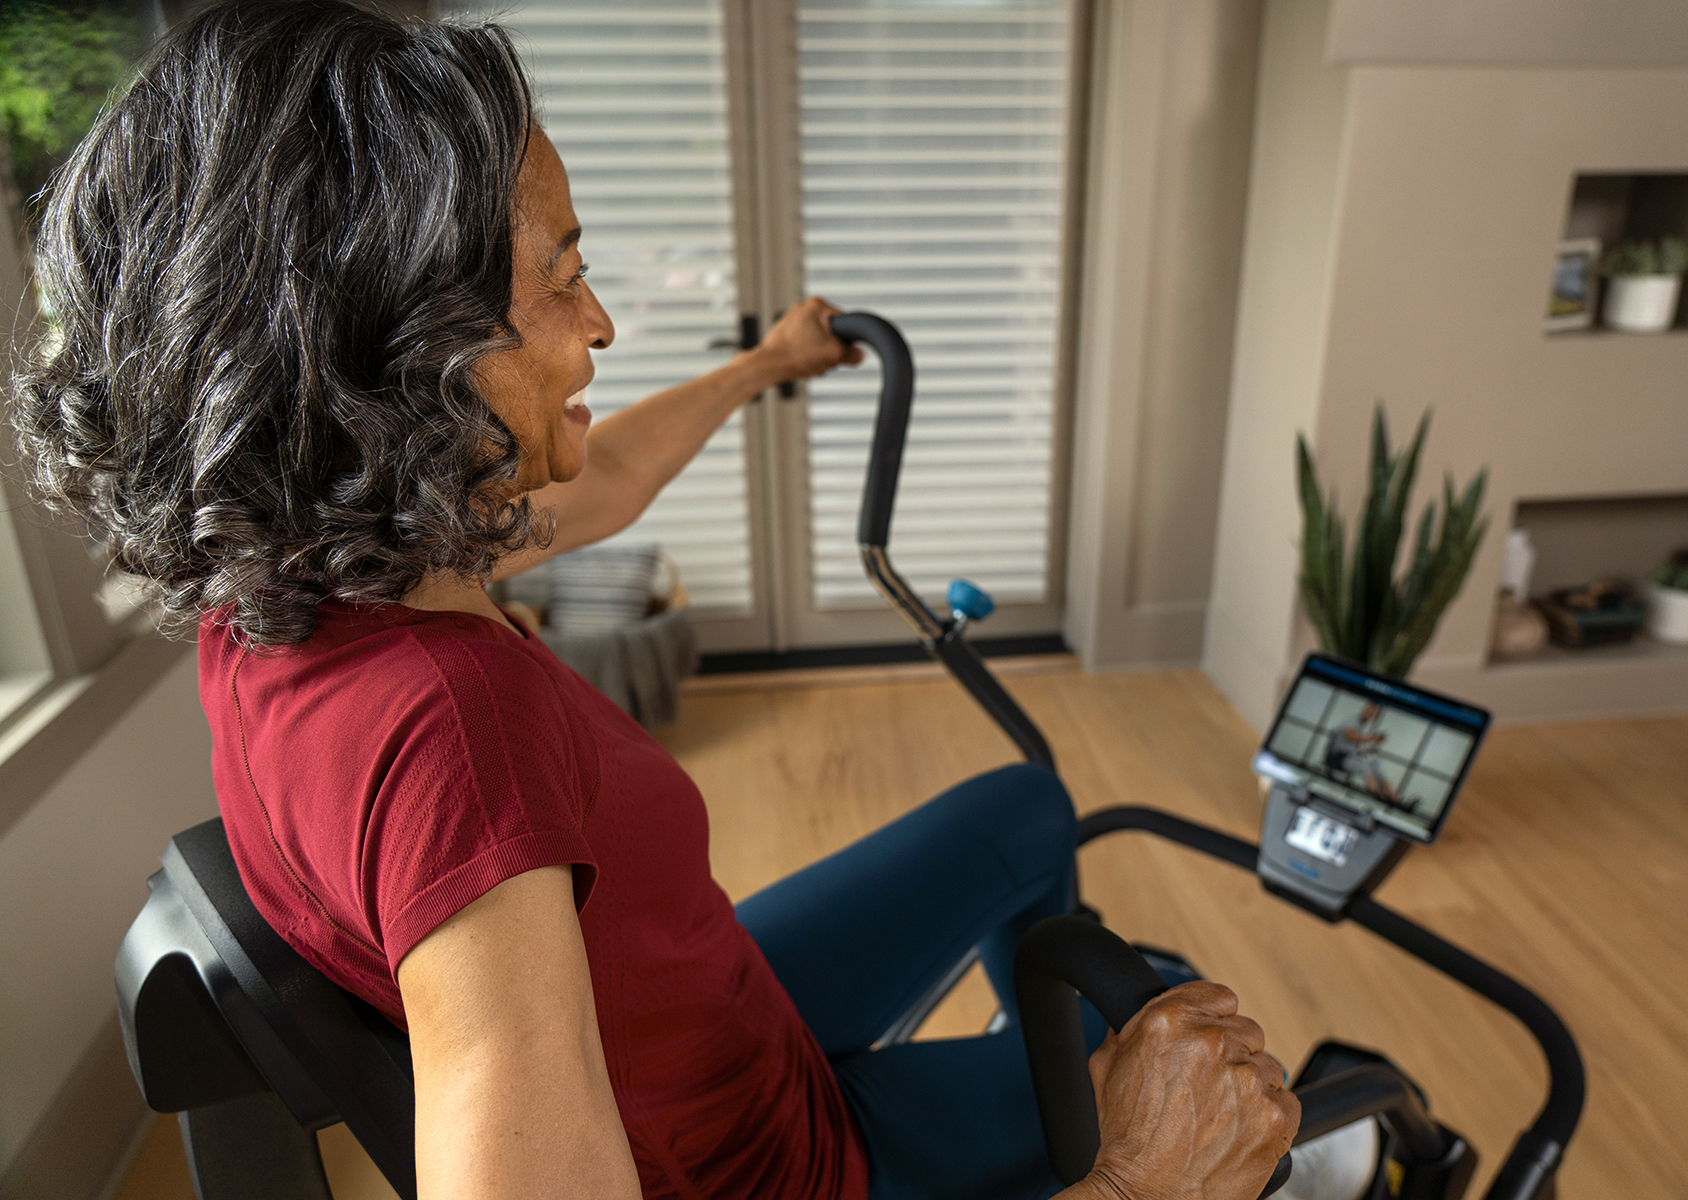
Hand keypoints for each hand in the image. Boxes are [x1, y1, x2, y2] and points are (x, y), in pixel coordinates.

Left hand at [751, 296, 863, 384]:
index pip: (844, 323)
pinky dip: (805, 356)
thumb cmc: (796, 355)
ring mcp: (791, 320)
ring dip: (818, 356)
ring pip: (817, 342)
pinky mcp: (784, 333)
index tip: (839, 351)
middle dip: (829, 351)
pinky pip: (804, 346)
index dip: (846, 341)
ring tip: (809, 363)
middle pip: (830, 334)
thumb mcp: (834, 355)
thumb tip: (859, 355)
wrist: (768, 366)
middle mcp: (803, 308)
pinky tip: (800, 365)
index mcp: (817, 305)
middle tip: (822, 360)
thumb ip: (852, 354)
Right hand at [1084, 982, 1298, 1199]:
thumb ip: (1129, 1030)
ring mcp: (1247, 1080)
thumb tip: (1140, 1018)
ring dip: (1250, 1086)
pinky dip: (1269, 1115)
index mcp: (1170, 1023)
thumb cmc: (1127, 1141)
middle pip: (1247, 1031)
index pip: (1220, 996)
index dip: (1213, 1019)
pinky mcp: (1274, 1117)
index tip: (1210, 1039)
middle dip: (1231, 1055)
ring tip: (1221, 1115)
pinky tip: (1239, 1130)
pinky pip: (1286, 1101)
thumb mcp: (1106, 1068)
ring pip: (1268, 1066)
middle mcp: (1212, 1044)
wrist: (1147, 1196)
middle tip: (1208, 1087)